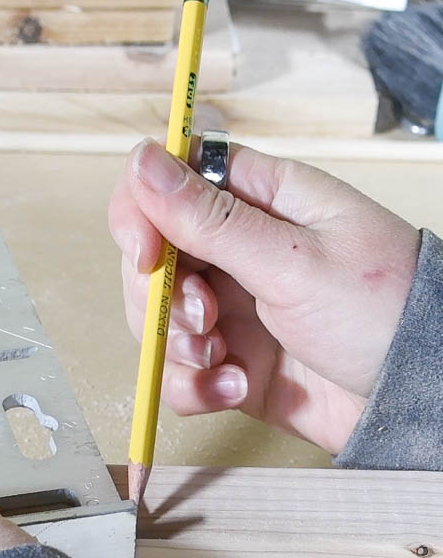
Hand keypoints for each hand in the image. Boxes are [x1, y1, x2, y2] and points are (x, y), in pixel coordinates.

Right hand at [108, 139, 420, 453]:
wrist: (420, 396)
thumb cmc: (383, 311)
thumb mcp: (292, 261)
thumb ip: (209, 219)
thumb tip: (142, 161)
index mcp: (260, 200)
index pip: (170, 182)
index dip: (142, 214)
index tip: (146, 256)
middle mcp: (238, 250)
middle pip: (153, 259)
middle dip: (161, 297)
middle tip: (204, 319)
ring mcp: (232, 308)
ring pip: (158, 319)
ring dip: (176, 347)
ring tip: (221, 360)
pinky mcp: (230, 360)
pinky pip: (179, 370)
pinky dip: (195, 385)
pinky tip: (234, 388)